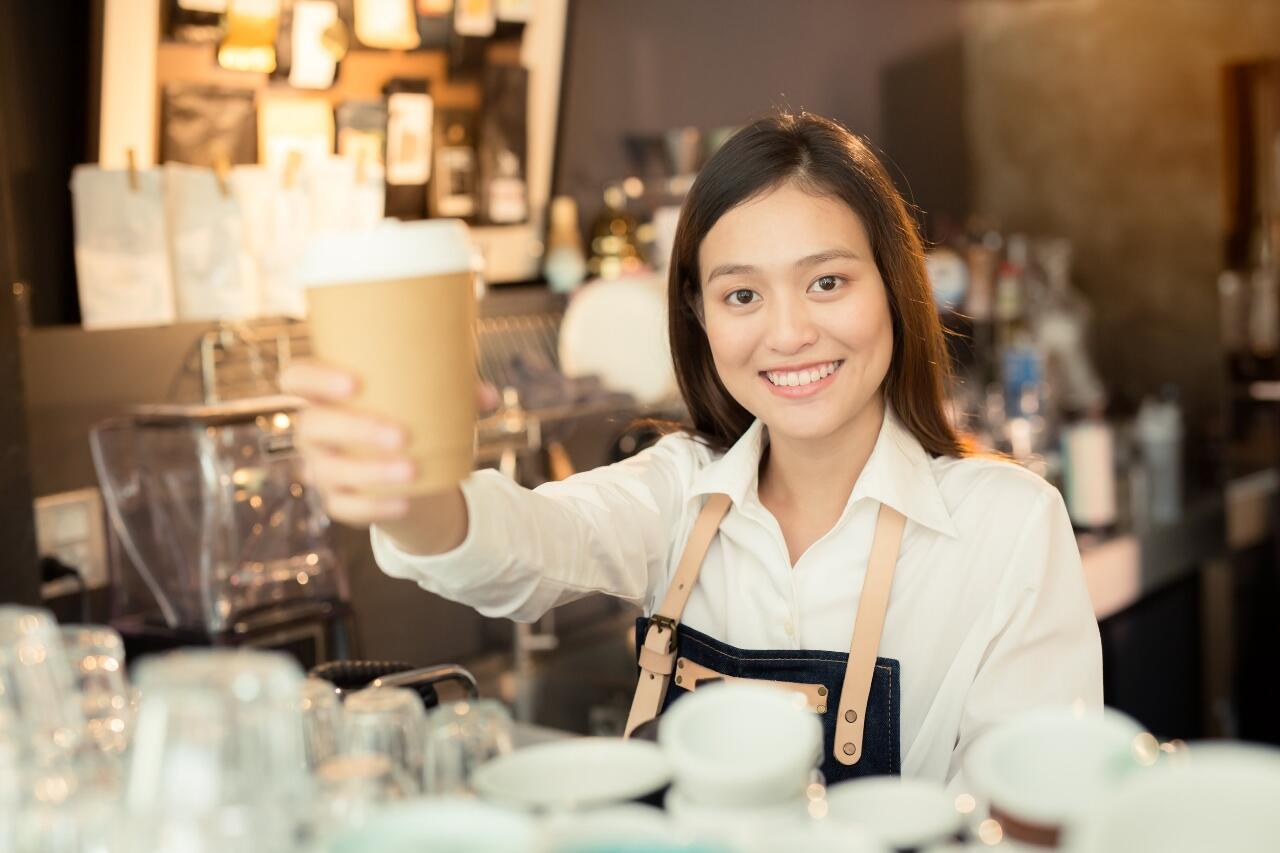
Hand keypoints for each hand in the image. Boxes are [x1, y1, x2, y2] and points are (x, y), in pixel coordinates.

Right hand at [281, 361, 498, 527]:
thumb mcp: (431, 399)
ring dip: (369, 472)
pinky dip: (374, 506)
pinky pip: (344, 508)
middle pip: (311, 426)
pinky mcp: (336, 500)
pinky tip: (404, 501)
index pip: (297, 378)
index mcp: (325, 394)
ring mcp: (321, 468)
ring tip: (412, 470)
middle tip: (401, 435)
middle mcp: (314, 431)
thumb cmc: (413, 415)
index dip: (315, 379)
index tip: (355, 383)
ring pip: (328, 472)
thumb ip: (457, 392)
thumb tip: (488, 397)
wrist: (411, 468)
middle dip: (354, 430)